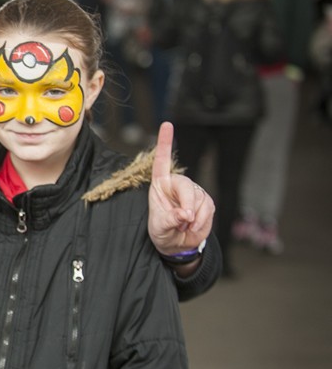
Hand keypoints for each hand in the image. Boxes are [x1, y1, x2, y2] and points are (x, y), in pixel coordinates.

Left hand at [148, 122, 214, 256]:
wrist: (177, 244)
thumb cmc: (162, 232)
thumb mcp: (159, 227)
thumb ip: (170, 219)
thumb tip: (185, 214)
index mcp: (160, 184)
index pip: (162, 161)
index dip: (165, 142)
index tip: (167, 124)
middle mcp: (176, 185)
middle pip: (187, 185)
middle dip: (188, 203)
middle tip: (184, 220)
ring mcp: (193, 192)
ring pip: (200, 199)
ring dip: (194, 218)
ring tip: (183, 227)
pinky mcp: (206, 202)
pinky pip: (208, 209)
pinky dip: (201, 221)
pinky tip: (192, 228)